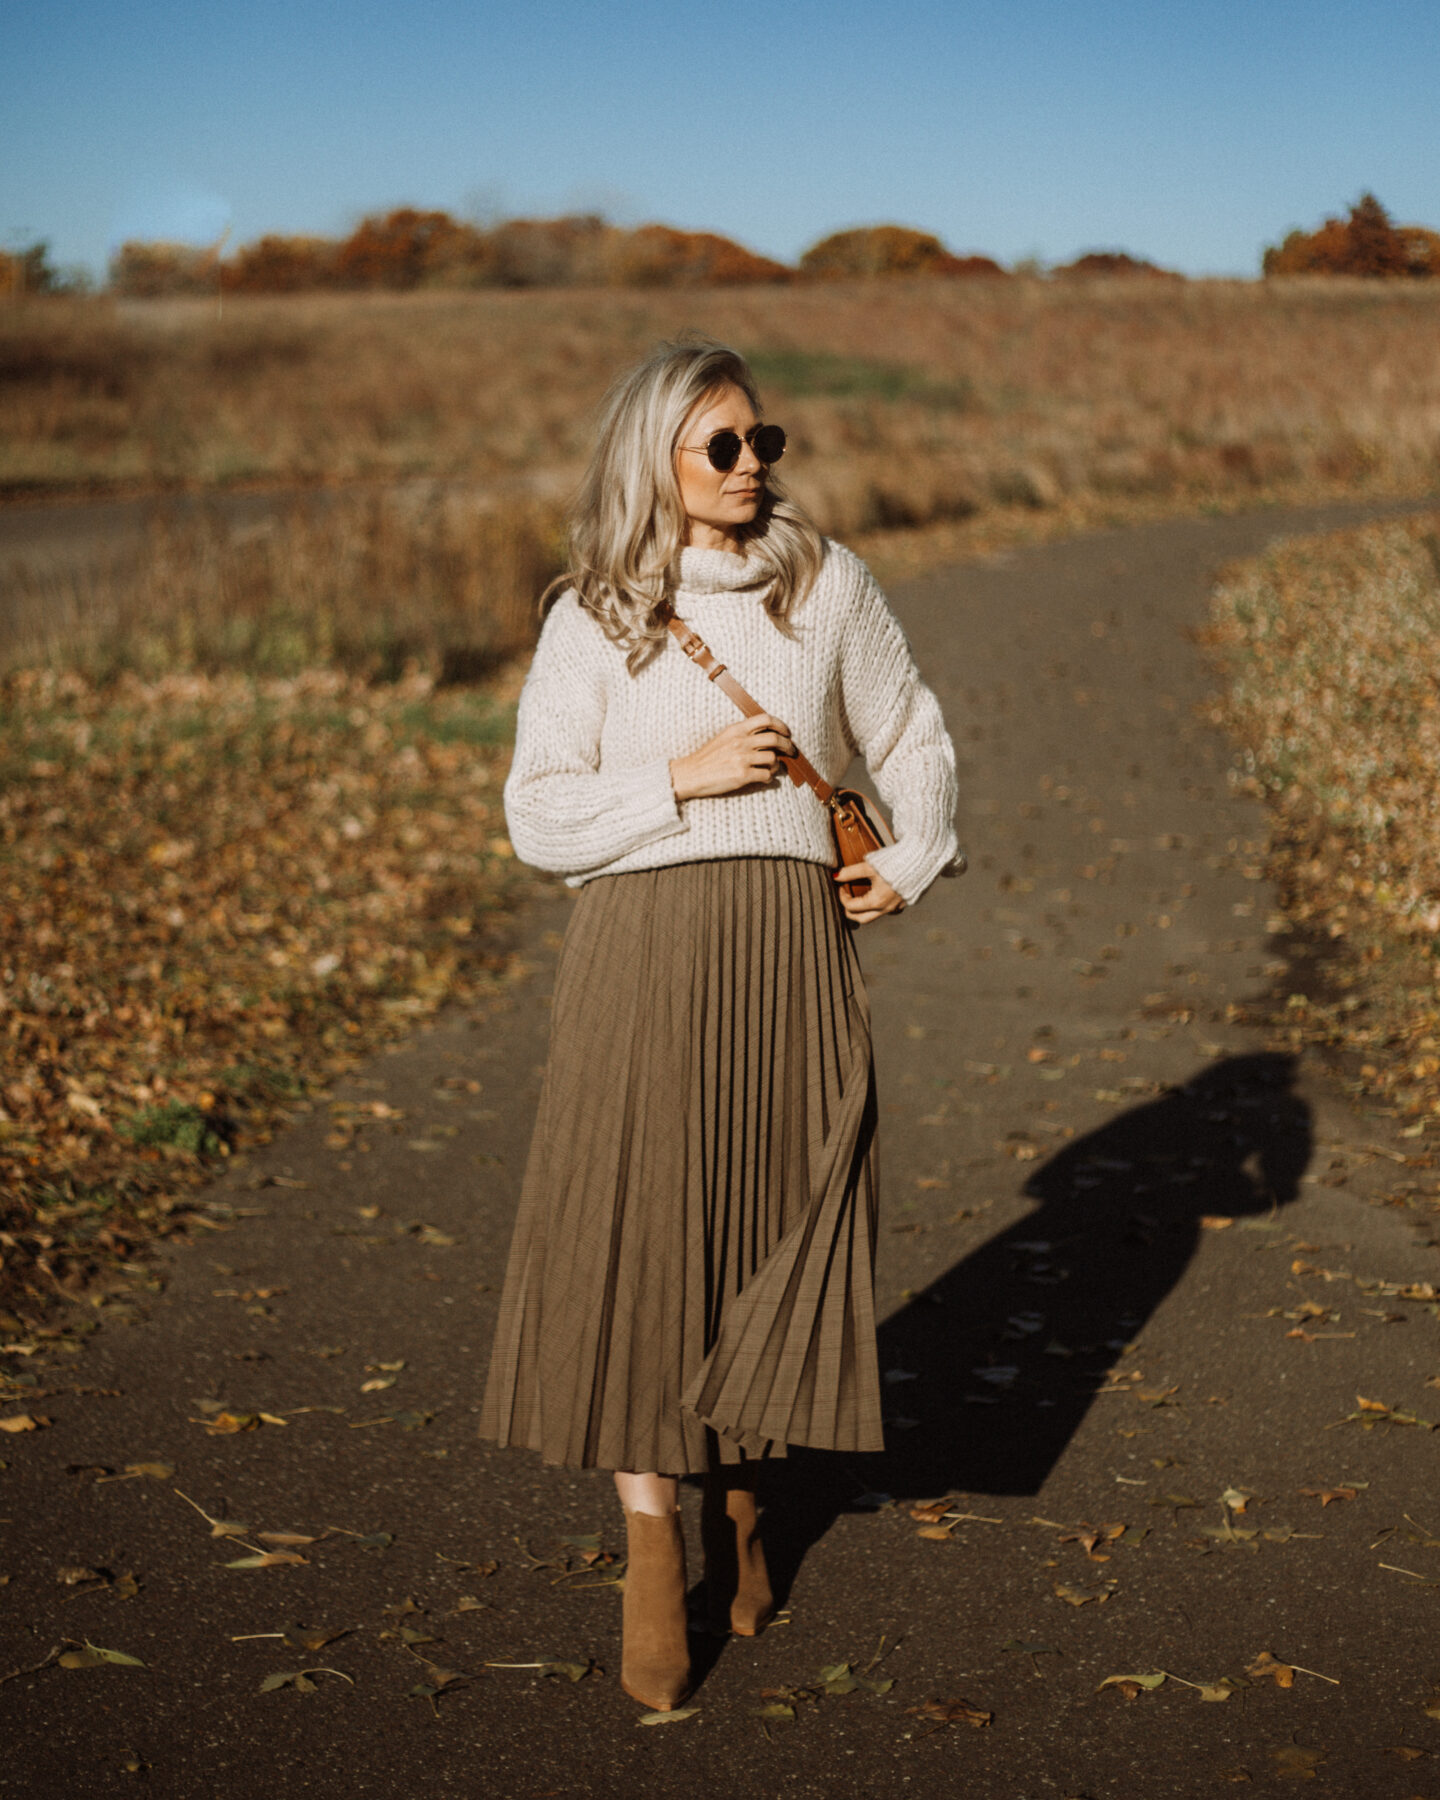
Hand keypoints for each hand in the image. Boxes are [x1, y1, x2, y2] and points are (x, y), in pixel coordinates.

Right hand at [669, 713, 796, 800]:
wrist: (691, 774)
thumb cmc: (708, 758)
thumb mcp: (724, 738)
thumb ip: (743, 734)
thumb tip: (767, 737)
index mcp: (736, 729)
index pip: (766, 719)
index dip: (781, 725)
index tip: (787, 733)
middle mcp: (741, 742)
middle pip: (775, 738)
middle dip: (788, 746)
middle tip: (791, 751)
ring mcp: (742, 758)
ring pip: (773, 759)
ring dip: (775, 765)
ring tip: (769, 769)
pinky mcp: (742, 775)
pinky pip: (766, 775)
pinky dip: (768, 778)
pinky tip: (761, 778)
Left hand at [833, 861, 905, 923]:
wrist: (920, 859)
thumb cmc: (894, 862)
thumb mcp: (869, 866)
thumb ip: (850, 872)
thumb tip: (835, 876)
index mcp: (877, 902)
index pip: (851, 907)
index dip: (842, 896)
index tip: (841, 885)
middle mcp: (887, 909)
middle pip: (861, 919)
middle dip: (850, 910)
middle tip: (846, 897)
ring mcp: (897, 907)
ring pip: (875, 915)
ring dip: (864, 909)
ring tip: (859, 895)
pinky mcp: (905, 902)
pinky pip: (888, 909)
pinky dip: (878, 905)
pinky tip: (876, 893)